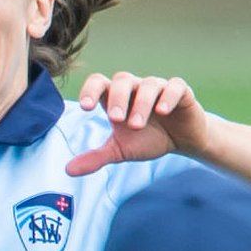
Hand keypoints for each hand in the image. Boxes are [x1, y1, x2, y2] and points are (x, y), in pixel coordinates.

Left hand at [66, 72, 209, 177]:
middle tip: (116, 120)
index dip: (90, 90)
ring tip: (137, 125)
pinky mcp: (181, 91)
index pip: (99, 82)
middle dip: (118, 99)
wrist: (182, 141)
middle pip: (122, 80)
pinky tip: (162, 111)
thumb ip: (96, 157)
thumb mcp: (120, 150)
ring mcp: (159, 87)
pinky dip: (167, 96)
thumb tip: (68, 170)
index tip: (85, 107)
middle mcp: (136, 88)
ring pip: (148, 84)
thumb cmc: (148, 139)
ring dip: (141, 103)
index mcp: (117, 97)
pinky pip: (174, 86)